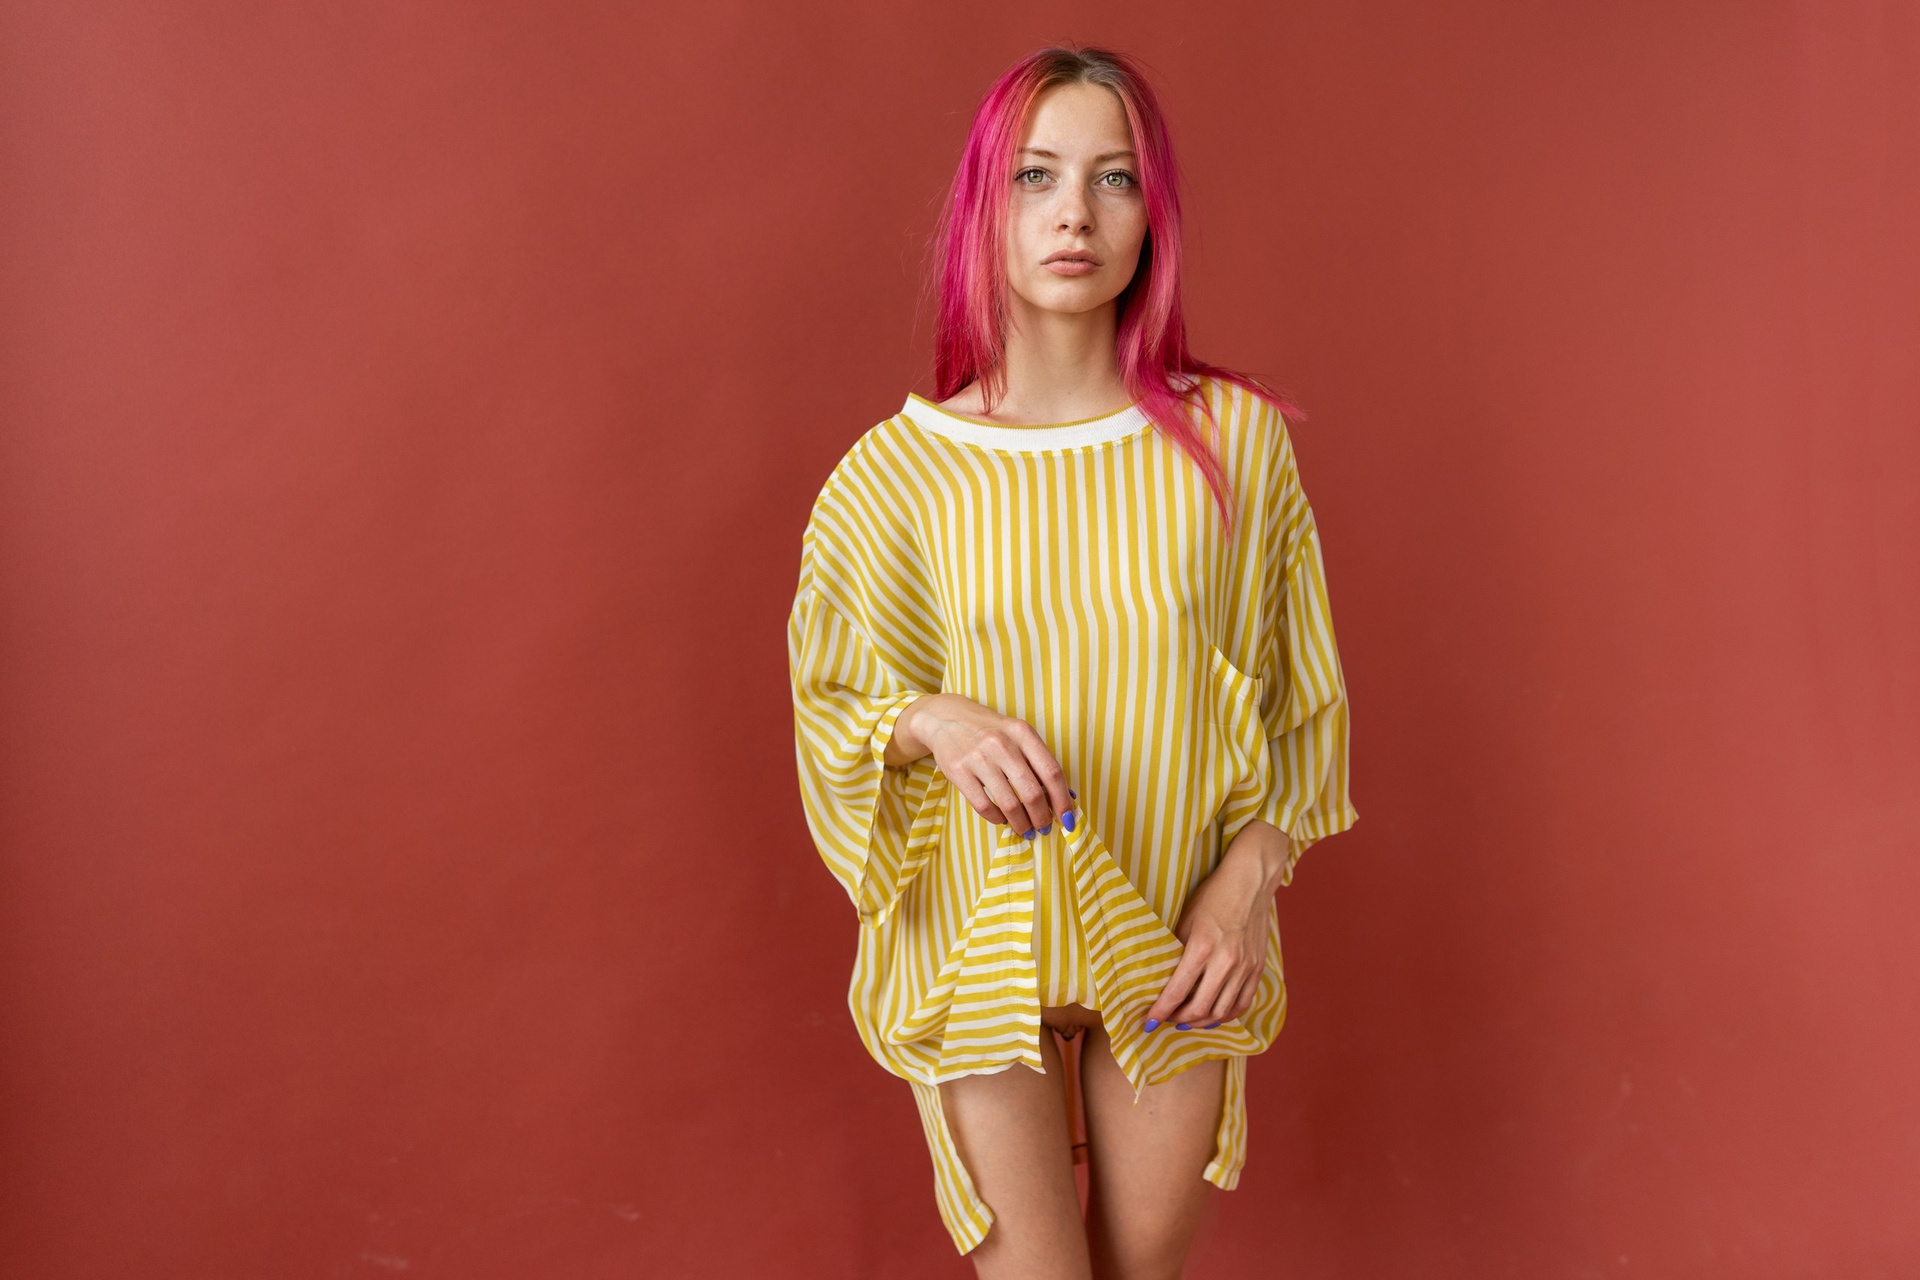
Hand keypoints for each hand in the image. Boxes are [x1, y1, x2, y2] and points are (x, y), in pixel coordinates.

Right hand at [891, 693, 1073, 838]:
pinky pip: (983, 806)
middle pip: (1032, 793)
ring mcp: (978, 758)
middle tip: (1043, 827)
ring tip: (1025, 829)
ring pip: (1009, 804)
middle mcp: (1002, 744)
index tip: (1068, 819)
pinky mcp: (958, 772)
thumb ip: (1039, 762)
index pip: (1052, 772)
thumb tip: (1066, 796)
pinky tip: (1001, 819)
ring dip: (1021, 823)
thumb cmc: (991, 731)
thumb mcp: (1018, 736)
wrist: (947, 718)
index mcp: (1023, 734)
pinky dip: (996, 818)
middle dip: (1042, 818)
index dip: (1063, 800)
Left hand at [1143, 821, 1294, 1030]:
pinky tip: (1213, 1015)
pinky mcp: (1258, 968)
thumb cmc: (1213, 896)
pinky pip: (1243, 1003)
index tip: (1150, 1022)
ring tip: (1187, 1021)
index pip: (1177, 991)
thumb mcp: (1186, 920)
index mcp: (1202, 947)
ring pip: (1222, 1011)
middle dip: (1179, 1019)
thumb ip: (1176, 951)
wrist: (1249, 881)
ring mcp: (1245, 967)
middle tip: (1167, 1020)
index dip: (1161, 1011)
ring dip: (1201, 1021)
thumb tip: (1162, 978)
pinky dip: (1226, 1015)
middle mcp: (1226, 961)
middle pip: (1200, 1008)